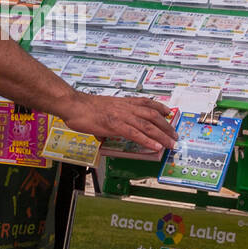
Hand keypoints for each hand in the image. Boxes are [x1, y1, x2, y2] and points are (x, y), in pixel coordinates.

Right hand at [61, 91, 177, 151]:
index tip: (169, 113)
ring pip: (147, 125)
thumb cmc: (84, 107)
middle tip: (174, 135)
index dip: (160, 108)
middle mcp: (125, 107)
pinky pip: (134, 134)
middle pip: (152, 115)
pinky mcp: (114, 125)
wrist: (73, 104)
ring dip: (161, 135)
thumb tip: (108, 133)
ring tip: (170, 143)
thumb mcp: (102, 108)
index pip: (146, 103)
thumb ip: (110, 119)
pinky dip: (147, 140)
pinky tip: (155, 146)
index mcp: (123, 102)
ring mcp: (121, 116)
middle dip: (166, 126)